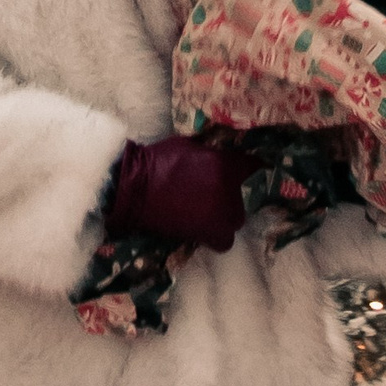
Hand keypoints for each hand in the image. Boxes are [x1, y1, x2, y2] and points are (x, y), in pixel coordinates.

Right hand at [104, 135, 247, 252]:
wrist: (133, 189)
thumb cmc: (157, 162)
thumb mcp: (189, 145)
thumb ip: (212, 150)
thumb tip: (225, 150)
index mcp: (225, 164)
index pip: (251, 167)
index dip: (248, 169)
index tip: (242, 171)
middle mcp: (229, 189)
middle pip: (244, 195)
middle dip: (232, 192)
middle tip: (214, 191)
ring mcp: (220, 213)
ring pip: (235, 218)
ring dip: (225, 214)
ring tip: (207, 211)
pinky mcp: (208, 233)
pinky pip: (224, 239)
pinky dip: (217, 236)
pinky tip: (205, 229)